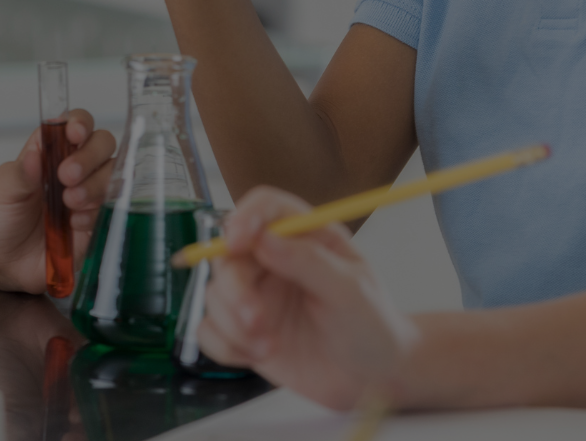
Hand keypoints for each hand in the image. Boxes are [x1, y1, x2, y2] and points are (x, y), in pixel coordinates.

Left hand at [0, 110, 116, 293]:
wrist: (4, 260)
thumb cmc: (1, 217)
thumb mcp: (2, 191)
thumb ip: (21, 173)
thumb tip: (36, 154)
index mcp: (52, 149)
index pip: (76, 123)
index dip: (81, 123)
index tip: (75, 133)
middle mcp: (76, 166)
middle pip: (103, 143)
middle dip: (90, 156)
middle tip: (66, 176)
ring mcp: (90, 191)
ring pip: (113, 173)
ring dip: (94, 185)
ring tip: (69, 203)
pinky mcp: (97, 219)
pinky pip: (111, 207)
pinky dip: (94, 212)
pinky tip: (74, 223)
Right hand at [195, 186, 419, 410]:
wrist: (375, 377)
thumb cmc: (372, 324)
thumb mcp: (351, 289)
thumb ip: (308, 261)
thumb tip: (264, 238)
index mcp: (305, 236)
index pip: (265, 208)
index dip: (245, 217)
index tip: (237, 241)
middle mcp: (275, 260)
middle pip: (228, 254)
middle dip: (234, 289)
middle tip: (255, 319)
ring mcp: (258, 296)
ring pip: (214, 294)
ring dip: (232, 323)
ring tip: (267, 347)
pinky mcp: (245, 330)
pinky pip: (211, 330)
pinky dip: (225, 346)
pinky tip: (258, 356)